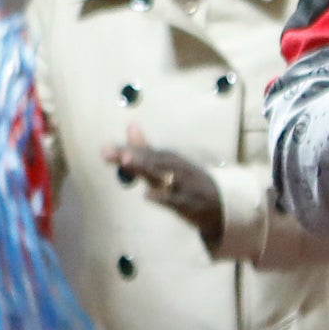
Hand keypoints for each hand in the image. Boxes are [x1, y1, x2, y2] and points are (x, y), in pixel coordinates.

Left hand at [109, 130, 226, 247]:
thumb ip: (146, 148)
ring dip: (147, 168)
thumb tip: (131, 125)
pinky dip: (164, 198)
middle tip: (119, 155)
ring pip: (164, 176)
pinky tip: (149, 195)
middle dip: (136, 156)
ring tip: (127, 162)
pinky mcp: (190, 204)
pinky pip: (176, 201)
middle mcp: (176, 168)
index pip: (145, 152)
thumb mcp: (168, 163)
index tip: (105, 150)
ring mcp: (184, 185)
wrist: (223, 202)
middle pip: (154, 161)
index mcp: (169, 158)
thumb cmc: (188, 180)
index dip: (126, 150)